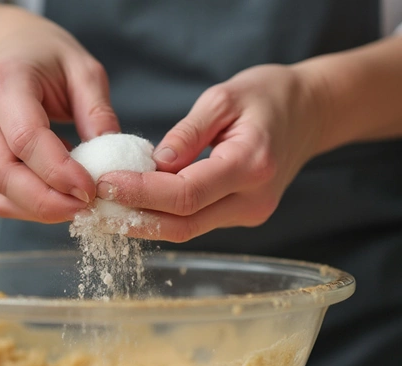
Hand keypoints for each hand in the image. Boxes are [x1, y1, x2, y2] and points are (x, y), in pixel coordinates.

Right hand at [0, 7, 119, 222]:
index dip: (59, 172)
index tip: (91, 189)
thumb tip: (112, 161)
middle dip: (47, 202)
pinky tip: (58, 198)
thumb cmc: (47, 56)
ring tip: (76, 206)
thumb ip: (97, 112)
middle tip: (86, 208)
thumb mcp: (83, 69)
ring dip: (39, 210)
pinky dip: (30, 207)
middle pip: (2, 173)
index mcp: (4, 81)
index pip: (26, 138)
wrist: (6, 48)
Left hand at [96, 64, 326, 241]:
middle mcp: (252, 200)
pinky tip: (133, 207)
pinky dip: (161, 217)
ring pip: (186, 230)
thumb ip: (187, 134)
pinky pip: (194, 222)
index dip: (141, 193)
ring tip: (104, 209)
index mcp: (251, 165)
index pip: (186, 194)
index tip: (104, 183)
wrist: (310, 113)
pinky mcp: (239, 216)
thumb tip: (153, 164)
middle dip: (134, 217)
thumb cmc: (268, 97)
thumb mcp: (224, 98)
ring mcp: (248, 214)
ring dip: (143, 222)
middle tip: (93, 207)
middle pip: (182, 224)